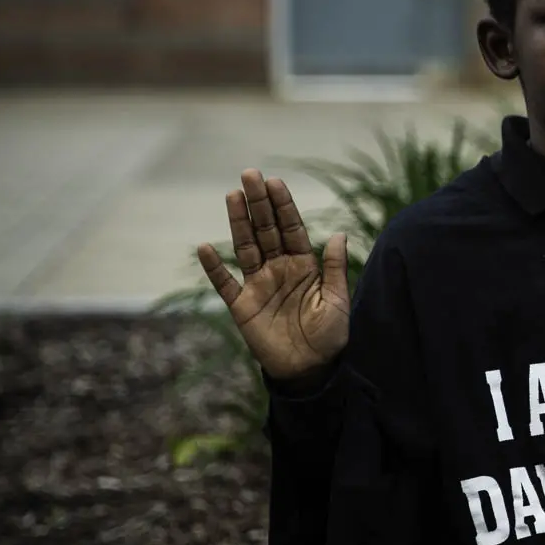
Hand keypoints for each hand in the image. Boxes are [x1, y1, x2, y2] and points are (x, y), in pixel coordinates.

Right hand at [196, 169, 349, 381]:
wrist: (311, 369)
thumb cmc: (328, 335)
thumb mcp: (337, 300)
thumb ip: (336, 268)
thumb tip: (339, 234)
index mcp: (304, 265)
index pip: (291, 229)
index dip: (283, 206)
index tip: (275, 182)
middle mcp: (279, 269)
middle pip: (266, 230)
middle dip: (259, 203)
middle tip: (250, 174)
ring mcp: (259, 285)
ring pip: (246, 247)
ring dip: (239, 222)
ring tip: (232, 195)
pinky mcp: (242, 306)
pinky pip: (225, 284)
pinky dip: (215, 268)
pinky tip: (205, 248)